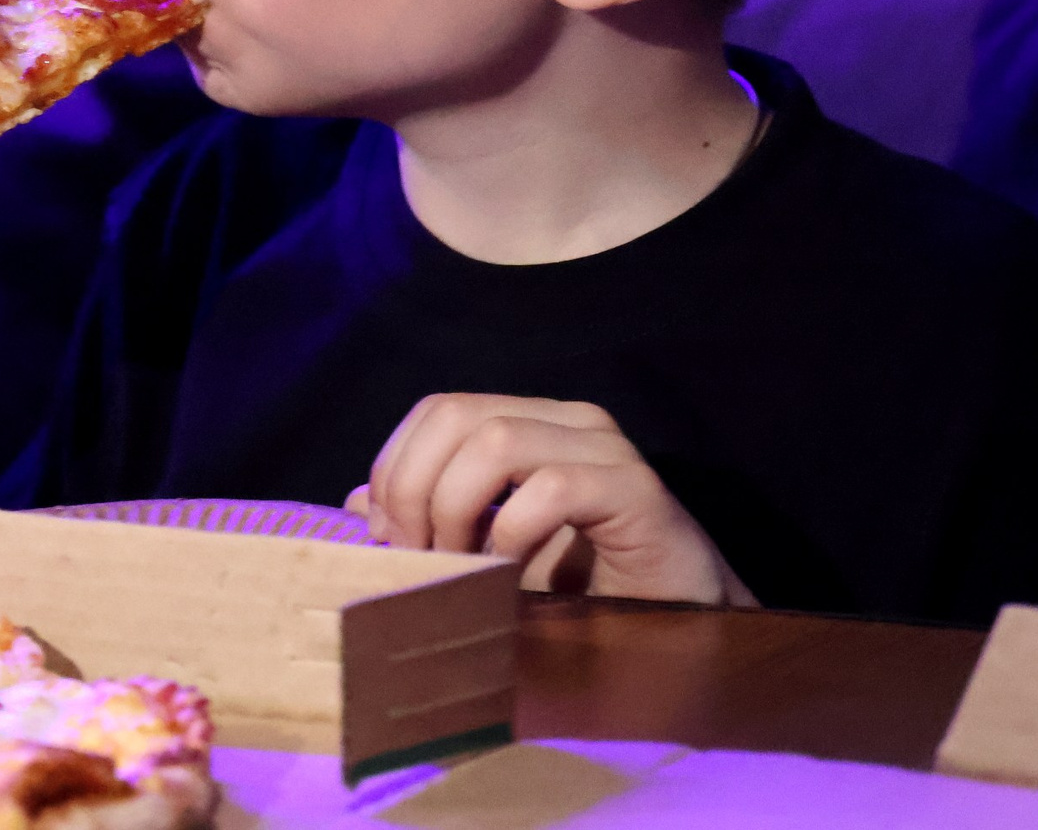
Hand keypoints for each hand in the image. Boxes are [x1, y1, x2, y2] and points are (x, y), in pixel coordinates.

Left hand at [347, 394, 755, 606]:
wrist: (682, 627)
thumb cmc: (583, 591)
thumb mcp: (488, 555)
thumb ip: (429, 523)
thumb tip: (356, 505)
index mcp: (531, 422)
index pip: (438, 410)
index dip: (397, 468)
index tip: (388, 539)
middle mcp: (567, 420)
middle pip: (456, 414)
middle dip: (415, 489)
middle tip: (417, 557)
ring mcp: (605, 449)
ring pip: (496, 439)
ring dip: (457, 511)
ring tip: (462, 569)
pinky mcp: (636, 490)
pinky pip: (551, 489)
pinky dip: (512, 536)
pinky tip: (510, 579)